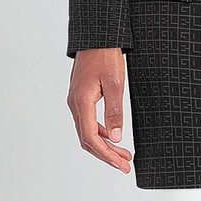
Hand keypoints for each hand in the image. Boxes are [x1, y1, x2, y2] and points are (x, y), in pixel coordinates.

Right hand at [67, 48, 133, 172]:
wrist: (97, 35)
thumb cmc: (105, 55)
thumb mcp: (115, 84)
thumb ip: (115, 111)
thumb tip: (116, 137)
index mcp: (81, 102)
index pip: (91, 138)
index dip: (107, 155)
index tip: (121, 165)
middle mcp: (75, 104)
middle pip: (88, 139)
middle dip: (107, 155)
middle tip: (125, 164)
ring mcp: (76, 101)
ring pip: (88, 132)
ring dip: (105, 145)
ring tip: (124, 154)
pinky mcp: (81, 97)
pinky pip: (88, 121)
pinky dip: (101, 133)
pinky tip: (114, 136)